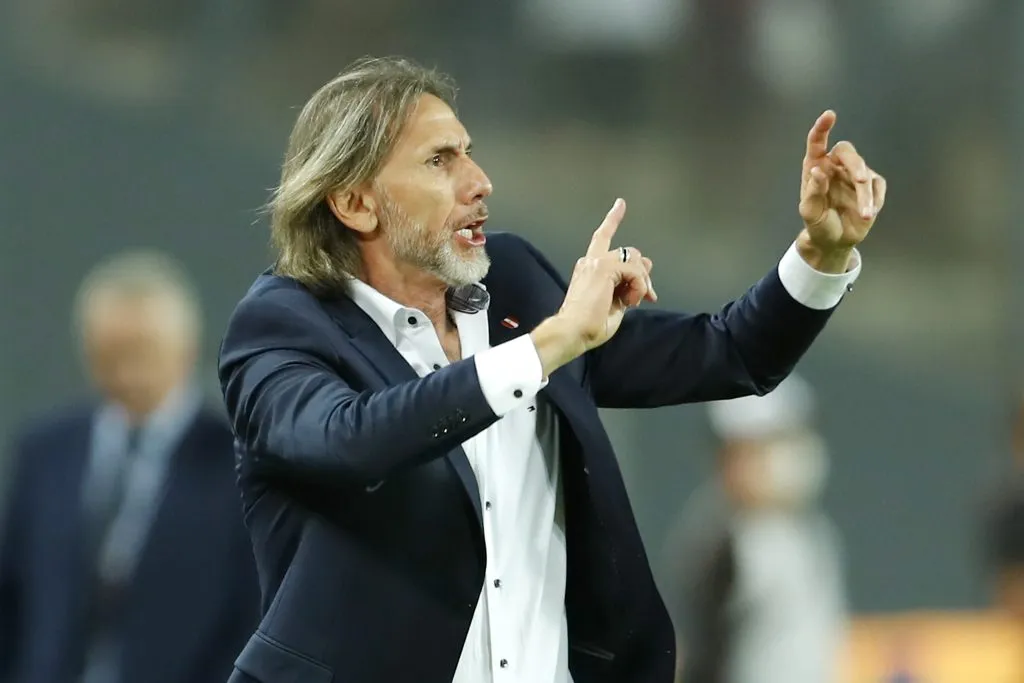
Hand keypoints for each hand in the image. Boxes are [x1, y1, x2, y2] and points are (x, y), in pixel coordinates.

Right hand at [530, 199, 655, 374]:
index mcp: (589, 268)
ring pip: (635, 260)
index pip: (602, 237)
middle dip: (643, 274)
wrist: (573, 331)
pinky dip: (638, 287)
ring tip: (633, 301)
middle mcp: (591, 261)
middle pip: (630, 252)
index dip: (613, 219)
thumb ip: (629, 282)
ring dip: (641, 283)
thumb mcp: (616, 302)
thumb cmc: (589, 325)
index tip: (620, 204)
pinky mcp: (604, 267)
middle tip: (646, 296)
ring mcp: (597, 262)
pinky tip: (630, 301)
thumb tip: (647, 264)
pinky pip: (635, 271)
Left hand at [797, 110, 886, 271]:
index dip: (822, 128)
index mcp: (816, 168)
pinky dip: (875, 200)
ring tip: (864, 215)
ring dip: (866, 194)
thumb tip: (817, 170)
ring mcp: (854, 175)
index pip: (817, 143)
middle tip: (861, 181)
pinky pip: (878, 186)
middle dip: (856, 165)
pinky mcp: (871, 186)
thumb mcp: (811, 213)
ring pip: (865, 173)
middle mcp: (835, 167)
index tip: (830, 115)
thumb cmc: (818, 224)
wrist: (834, 242)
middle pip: (848, 153)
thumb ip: (813, 192)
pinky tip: (868, 214)